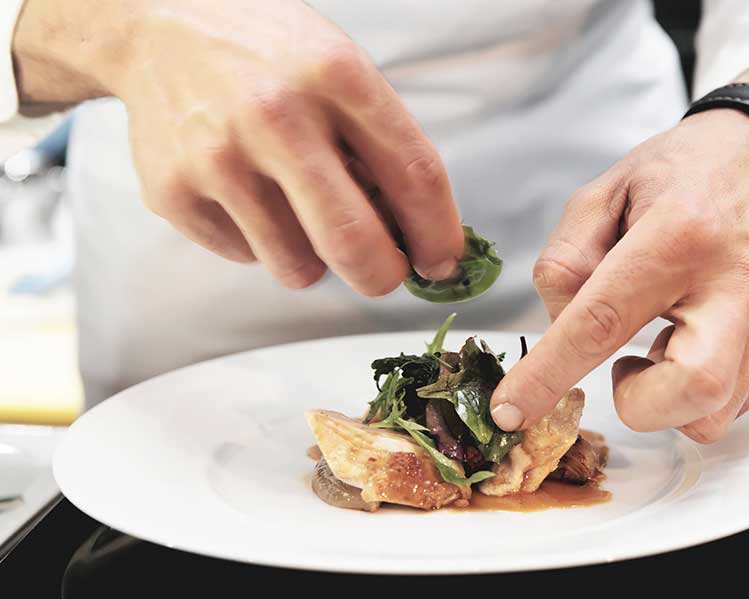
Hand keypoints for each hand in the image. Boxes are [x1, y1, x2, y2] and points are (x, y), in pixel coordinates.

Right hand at [13, 0, 462, 293]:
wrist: (159, 25)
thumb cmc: (269, 55)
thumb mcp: (339, 68)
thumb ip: (380, 144)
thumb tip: (416, 236)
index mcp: (336, 75)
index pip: (414, 176)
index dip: (438, 235)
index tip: (442, 262)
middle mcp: (276, 116)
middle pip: (354, 244)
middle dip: (384, 277)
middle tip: (386, 273)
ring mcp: (218, 158)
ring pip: (298, 268)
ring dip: (314, 256)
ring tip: (297, 208)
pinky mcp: (172, 192)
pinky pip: (246, 258)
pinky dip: (259, 240)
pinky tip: (246, 191)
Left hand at [491, 66, 748, 442]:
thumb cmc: (679, 173)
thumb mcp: (601, 194)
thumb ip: (565, 260)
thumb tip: (560, 328)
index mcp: (677, 235)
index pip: (602, 322)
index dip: (549, 376)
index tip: (512, 410)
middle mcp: (735, 281)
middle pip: (693, 388)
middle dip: (638, 405)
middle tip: (622, 369)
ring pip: (714, 412)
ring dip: (665, 401)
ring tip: (657, 345)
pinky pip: (734, 403)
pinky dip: (694, 394)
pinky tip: (685, 344)